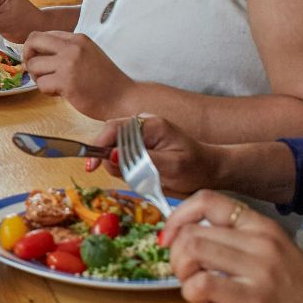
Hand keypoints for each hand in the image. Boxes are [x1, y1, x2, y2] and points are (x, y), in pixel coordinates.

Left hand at [20, 31, 135, 119]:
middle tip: (36, 71)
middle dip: (28, 57)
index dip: (36, 49)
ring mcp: (69, 63)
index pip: (43, 35)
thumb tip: (33, 56)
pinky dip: (47, 92)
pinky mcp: (67, 82)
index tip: (40, 62)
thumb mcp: (87, 55)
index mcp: (78, 38)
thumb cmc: (104, 81)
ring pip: (33, 65)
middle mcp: (73, 47)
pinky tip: (61, 94)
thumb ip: (65, 51)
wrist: (123, 98)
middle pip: (32, 41)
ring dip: (39, 78)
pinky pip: (41, 84)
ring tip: (54, 85)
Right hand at [83, 114, 221, 195]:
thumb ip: (141, 161)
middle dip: (112, 161)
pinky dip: (125, 169)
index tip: (92, 167)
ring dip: (120, 167)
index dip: (98, 146)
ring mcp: (139, 135)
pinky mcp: (138, 146)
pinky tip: (142, 175)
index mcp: (150, 125)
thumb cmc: (194, 167)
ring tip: (143, 177)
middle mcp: (141, 126)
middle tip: (128, 177)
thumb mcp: (171, 167)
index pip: (113, 129)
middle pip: (109, 140)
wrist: (209, 170)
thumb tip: (110, 156)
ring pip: (113, 151)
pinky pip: (121, 158)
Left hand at [161, 191, 302, 302]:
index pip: (207, 200)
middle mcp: (261, 241)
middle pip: (191, 231)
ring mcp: (259, 269)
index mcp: (264, 227)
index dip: (178, 218)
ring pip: (192, 251)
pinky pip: (201, 285)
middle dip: (177, 256)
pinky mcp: (255, 299)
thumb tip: (191, 244)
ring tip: (198, 290)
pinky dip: (192, 295)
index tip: (172, 240)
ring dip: (183, 274)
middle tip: (188, 276)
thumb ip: (238, 245)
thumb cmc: (302, 298)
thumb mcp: (275, 256)